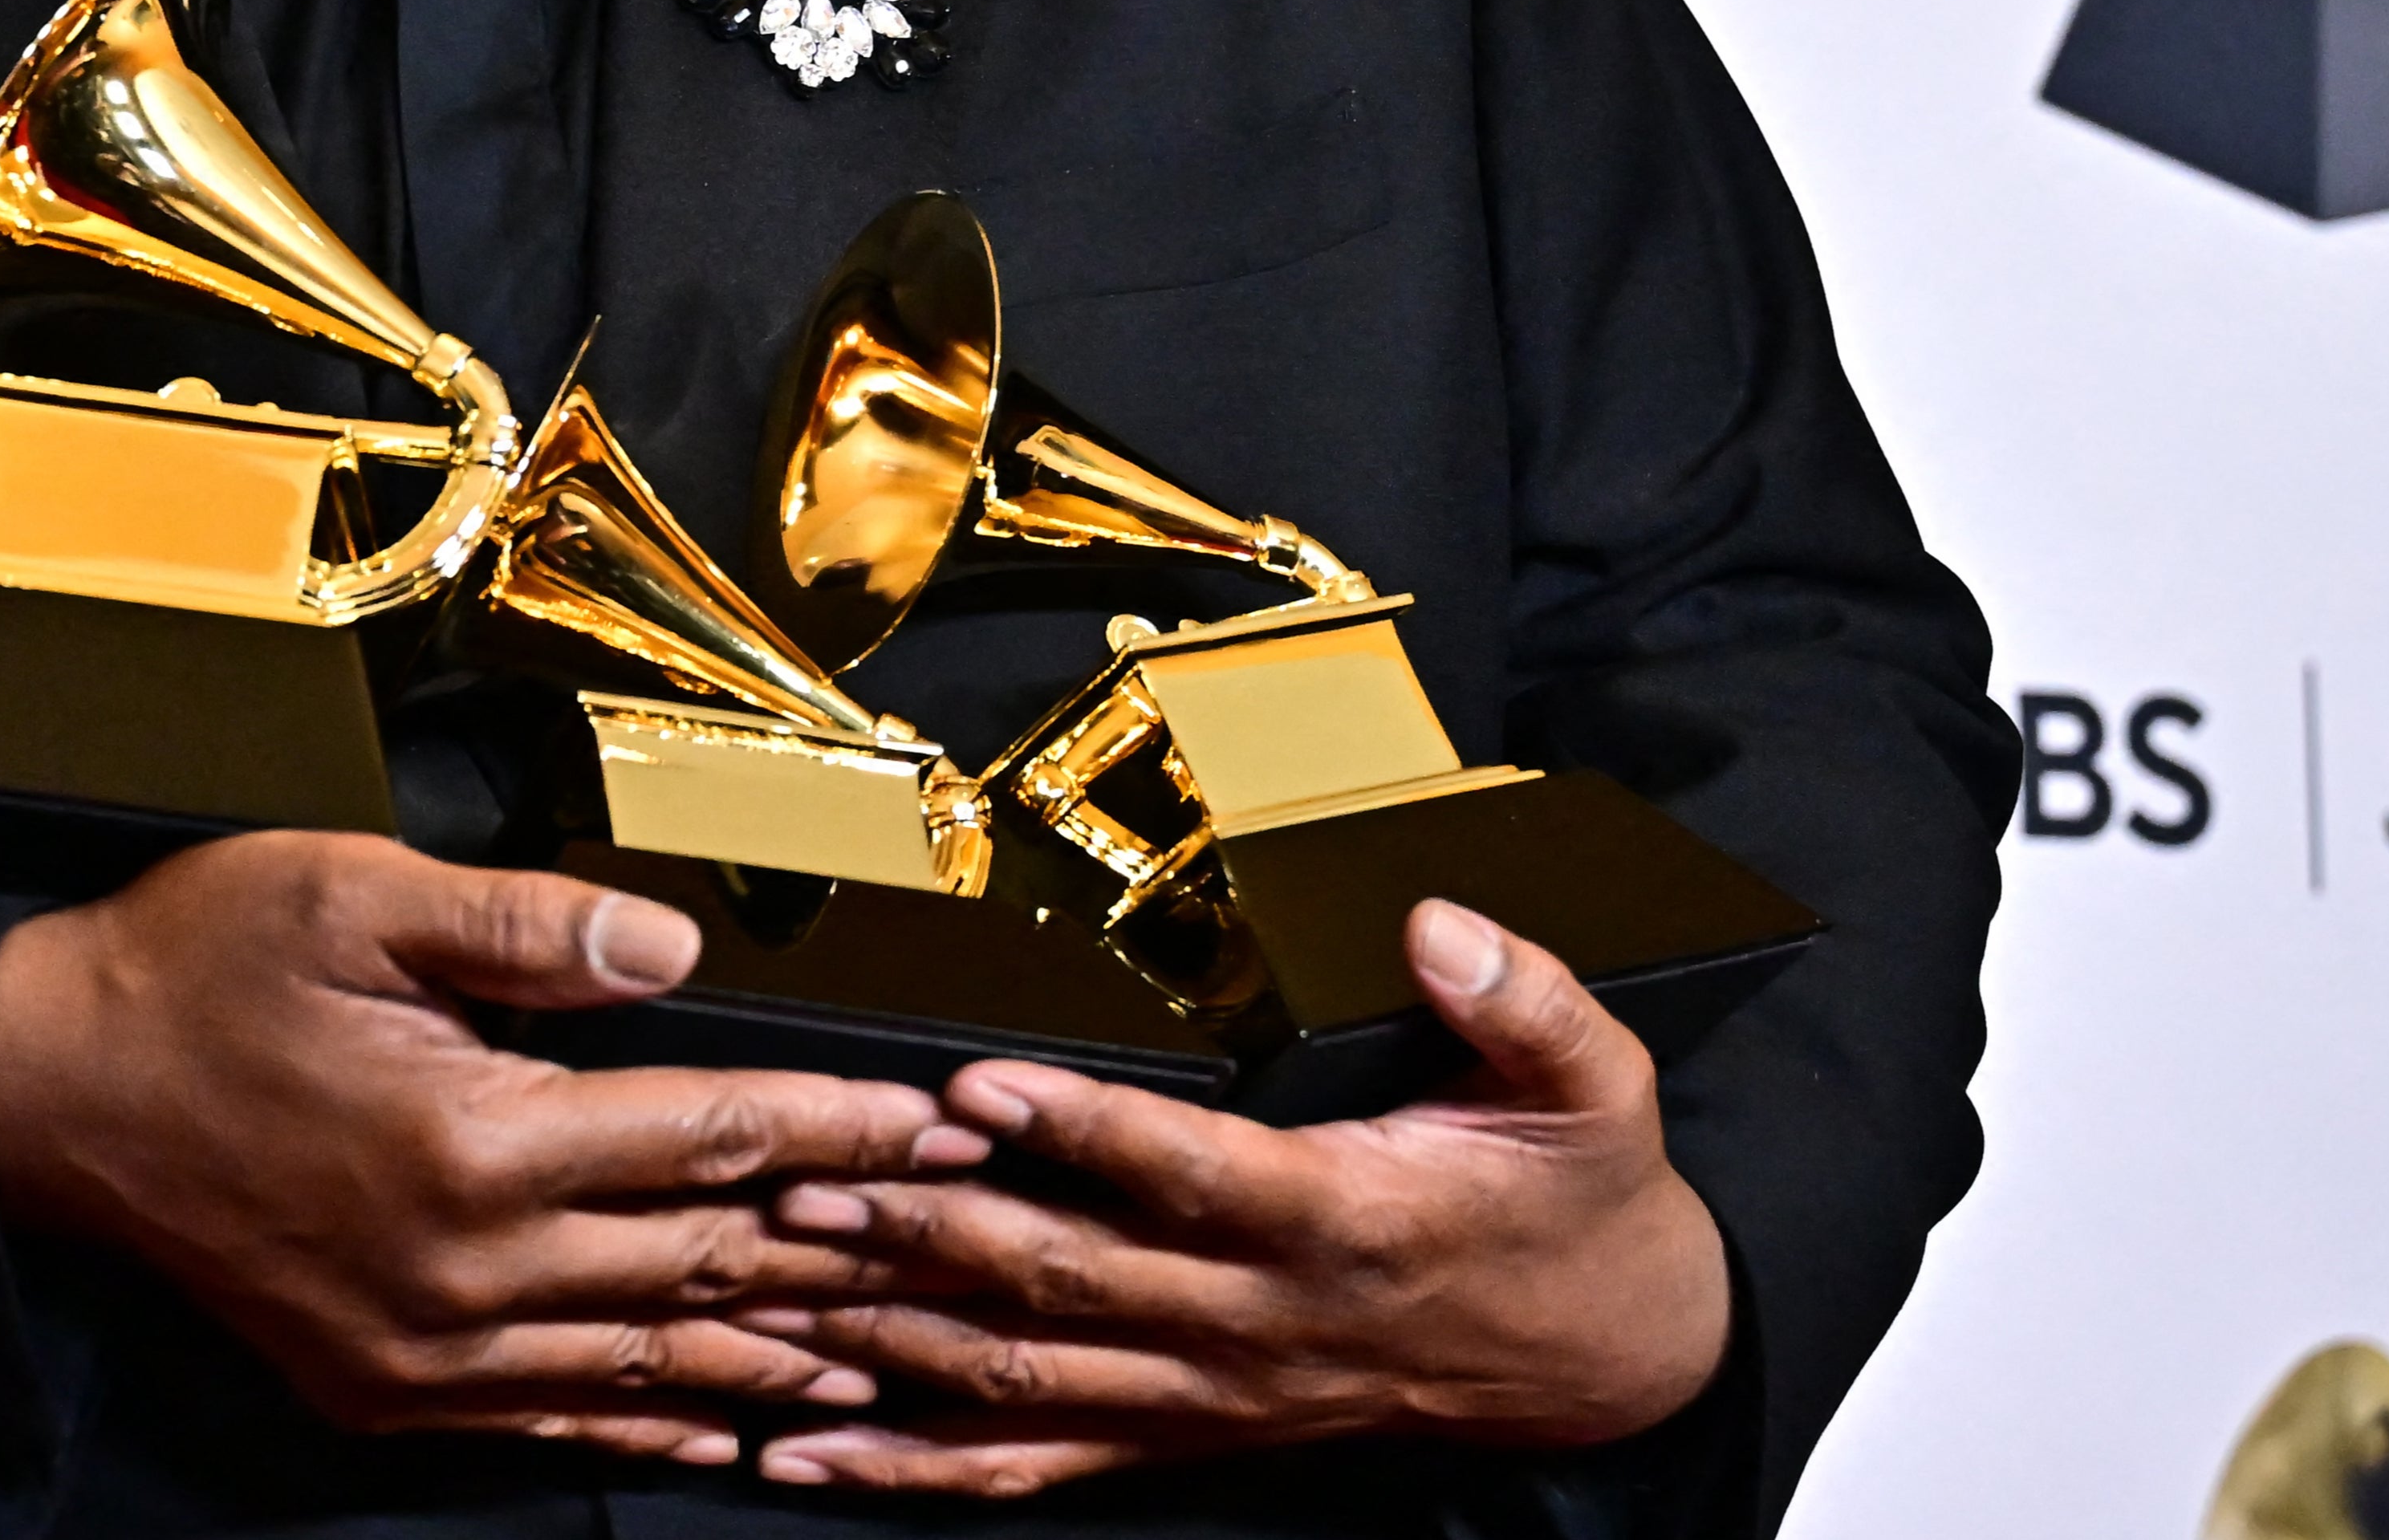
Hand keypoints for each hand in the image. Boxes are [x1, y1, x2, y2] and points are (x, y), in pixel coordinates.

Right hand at [0, 831, 990, 1464]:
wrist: (54, 1091)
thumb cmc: (199, 970)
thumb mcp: (356, 897)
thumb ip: (528, 929)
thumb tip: (674, 949)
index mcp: (473, 1139)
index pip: (710, 1133)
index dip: (840, 1131)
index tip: (938, 1125)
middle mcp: (463, 1267)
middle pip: (700, 1260)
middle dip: (843, 1247)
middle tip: (959, 1241)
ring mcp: (423, 1349)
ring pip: (644, 1358)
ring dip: (769, 1352)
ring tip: (879, 1347)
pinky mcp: (382, 1386)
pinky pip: (551, 1414)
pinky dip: (651, 1417)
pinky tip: (719, 1421)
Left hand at [736, 899, 1730, 1495]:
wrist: (1609, 1353)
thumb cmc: (1580, 1201)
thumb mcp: (1597, 1085)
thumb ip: (1525, 998)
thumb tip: (1440, 922)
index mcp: (1341, 1218)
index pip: (1187, 1170)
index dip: (1082, 1130)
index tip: (977, 1084)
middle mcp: (1260, 1320)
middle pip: (1072, 1279)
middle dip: (928, 1233)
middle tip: (810, 1181)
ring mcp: (1215, 1392)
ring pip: (1032, 1376)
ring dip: (898, 1337)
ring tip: (779, 1289)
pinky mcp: (1188, 1435)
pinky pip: (1039, 1462)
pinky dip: (920, 1467)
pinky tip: (815, 1453)